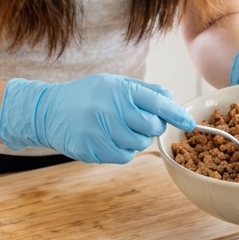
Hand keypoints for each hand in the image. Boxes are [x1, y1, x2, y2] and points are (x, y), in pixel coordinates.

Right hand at [0, 74, 194, 162]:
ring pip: (139, 144)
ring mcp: (102, 130)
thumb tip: (169, 96)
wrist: (48, 111)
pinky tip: (109, 139)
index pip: (157, 102)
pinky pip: (124, 156)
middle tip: (140, 122)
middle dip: (152, 127)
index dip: (176, 114)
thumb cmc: (86, 95)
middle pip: (152, 127)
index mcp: (120, 90)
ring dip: (136, 139)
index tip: (189, 123)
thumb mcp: (113, 83)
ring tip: (119, 128)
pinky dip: (123, 150)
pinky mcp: (94, 149)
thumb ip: (143, 90)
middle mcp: (112, 109)